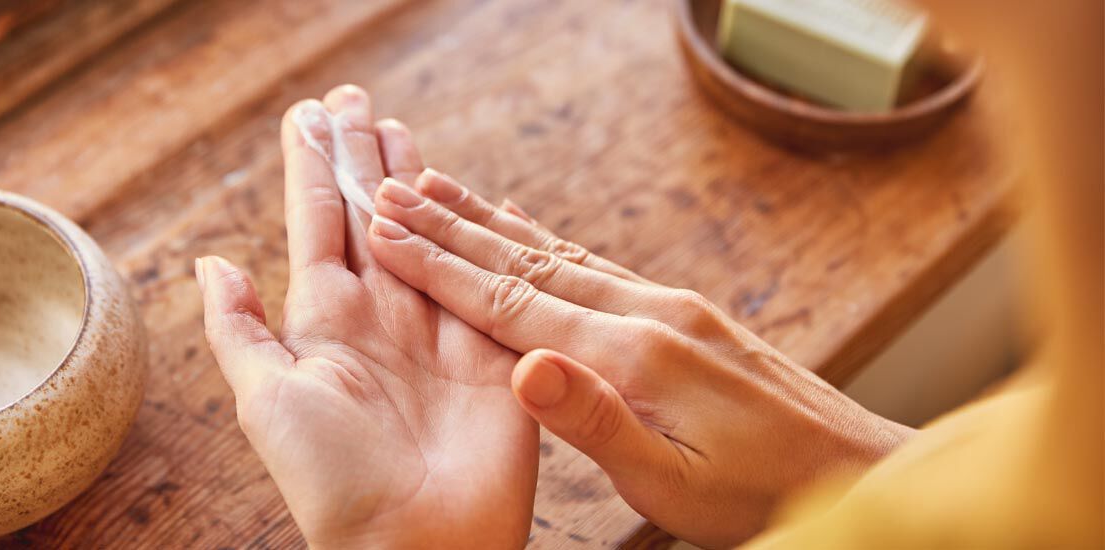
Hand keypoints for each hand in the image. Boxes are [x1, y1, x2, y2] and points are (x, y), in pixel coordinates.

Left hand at [196, 86, 536, 548]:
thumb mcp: (264, 398)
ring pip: (427, 232)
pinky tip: (472, 192)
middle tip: (358, 102)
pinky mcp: (494, 346)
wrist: (415, 541)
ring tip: (402, 126)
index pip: (318, 223)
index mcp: (325, 322)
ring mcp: (440, 328)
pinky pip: (487, 275)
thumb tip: (211, 262)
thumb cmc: (330, 480)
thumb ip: (238, 329)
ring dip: (415, 179)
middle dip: (365, 157)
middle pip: (373, 215)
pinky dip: (480, 230)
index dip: (315, 167)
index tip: (310, 116)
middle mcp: (382, 316)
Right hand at [364, 166, 913, 547]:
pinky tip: (525, 229)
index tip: (385, 233)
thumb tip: (525, 365)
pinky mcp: (685, 314)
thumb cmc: (760, 493)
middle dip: (451, 228)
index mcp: (632, 355)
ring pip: (559, 252)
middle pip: (528, 261)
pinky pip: (595, 264)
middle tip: (390, 191)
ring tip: (439, 190)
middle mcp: (648, 313)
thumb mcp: (672, 483)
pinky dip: (544, 240)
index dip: (442, 269)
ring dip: (491, 223)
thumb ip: (595, 423)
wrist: (855, 470)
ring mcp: (670, 306)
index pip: (513, 303)